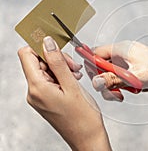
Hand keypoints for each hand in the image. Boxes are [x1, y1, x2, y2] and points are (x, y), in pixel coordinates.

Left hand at [18, 36, 110, 150]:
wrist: (87, 137)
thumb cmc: (83, 117)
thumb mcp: (72, 85)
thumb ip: (58, 62)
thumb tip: (47, 42)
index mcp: (37, 88)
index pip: (27, 55)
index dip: (41, 46)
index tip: (57, 45)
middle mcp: (33, 92)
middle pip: (38, 61)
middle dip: (56, 59)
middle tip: (73, 67)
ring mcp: (39, 96)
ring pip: (45, 69)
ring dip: (61, 67)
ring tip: (76, 75)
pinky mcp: (45, 99)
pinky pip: (49, 79)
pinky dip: (61, 76)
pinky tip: (73, 80)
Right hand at [88, 40, 147, 102]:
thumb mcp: (136, 77)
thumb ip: (114, 79)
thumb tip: (95, 82)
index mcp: (123, 48)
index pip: (96, 52)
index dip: (92, 66)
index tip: (95, 80)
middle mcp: (125, 53)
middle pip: (102, 65)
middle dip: (104, 81)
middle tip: (113, 93)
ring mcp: (130, 62)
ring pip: (112, 74)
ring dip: (115, 86)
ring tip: (126, 93)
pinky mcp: (136, 70)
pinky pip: (123, 78)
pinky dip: (125, 86)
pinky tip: (136, 89)